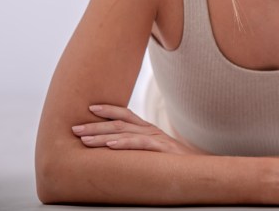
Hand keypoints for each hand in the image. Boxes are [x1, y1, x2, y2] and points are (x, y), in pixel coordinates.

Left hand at [71, 104, 205, 154]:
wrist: (203, 169)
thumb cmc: (177, 164)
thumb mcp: (155, 155)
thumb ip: (139, 151)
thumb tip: (117, 153)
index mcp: (148, 130)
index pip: (125, 115)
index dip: (107, 110)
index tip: (88, 109)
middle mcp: (151, 130)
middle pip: (118, 123)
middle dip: (94, 125)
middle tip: (74, 128)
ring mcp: (157, 138)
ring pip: (124, 133)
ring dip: (101, 136)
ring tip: (83, 140)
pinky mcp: (162, 149)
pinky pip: (140, 144)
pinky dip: (123, 144)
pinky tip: (109, 146)